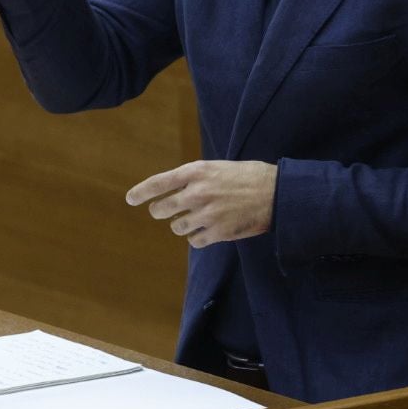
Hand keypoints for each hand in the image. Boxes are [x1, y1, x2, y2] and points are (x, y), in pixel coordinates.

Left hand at [125, 160, 277, 248]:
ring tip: (197, 218)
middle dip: (162, 211)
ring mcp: (206, 214)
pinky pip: (194, 241)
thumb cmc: (247, 177)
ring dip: (182, 224)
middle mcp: (197, 192)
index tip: (130, 199)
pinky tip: (208, 230)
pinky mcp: (217, 233)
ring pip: (176, 226)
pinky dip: (197, 237)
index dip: (141, 192)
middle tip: (167, 211)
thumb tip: (172, 191)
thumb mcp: (217, 167)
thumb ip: (193, 178)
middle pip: (162, 209)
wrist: (276, 193)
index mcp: (196, 172)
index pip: (158, 183)